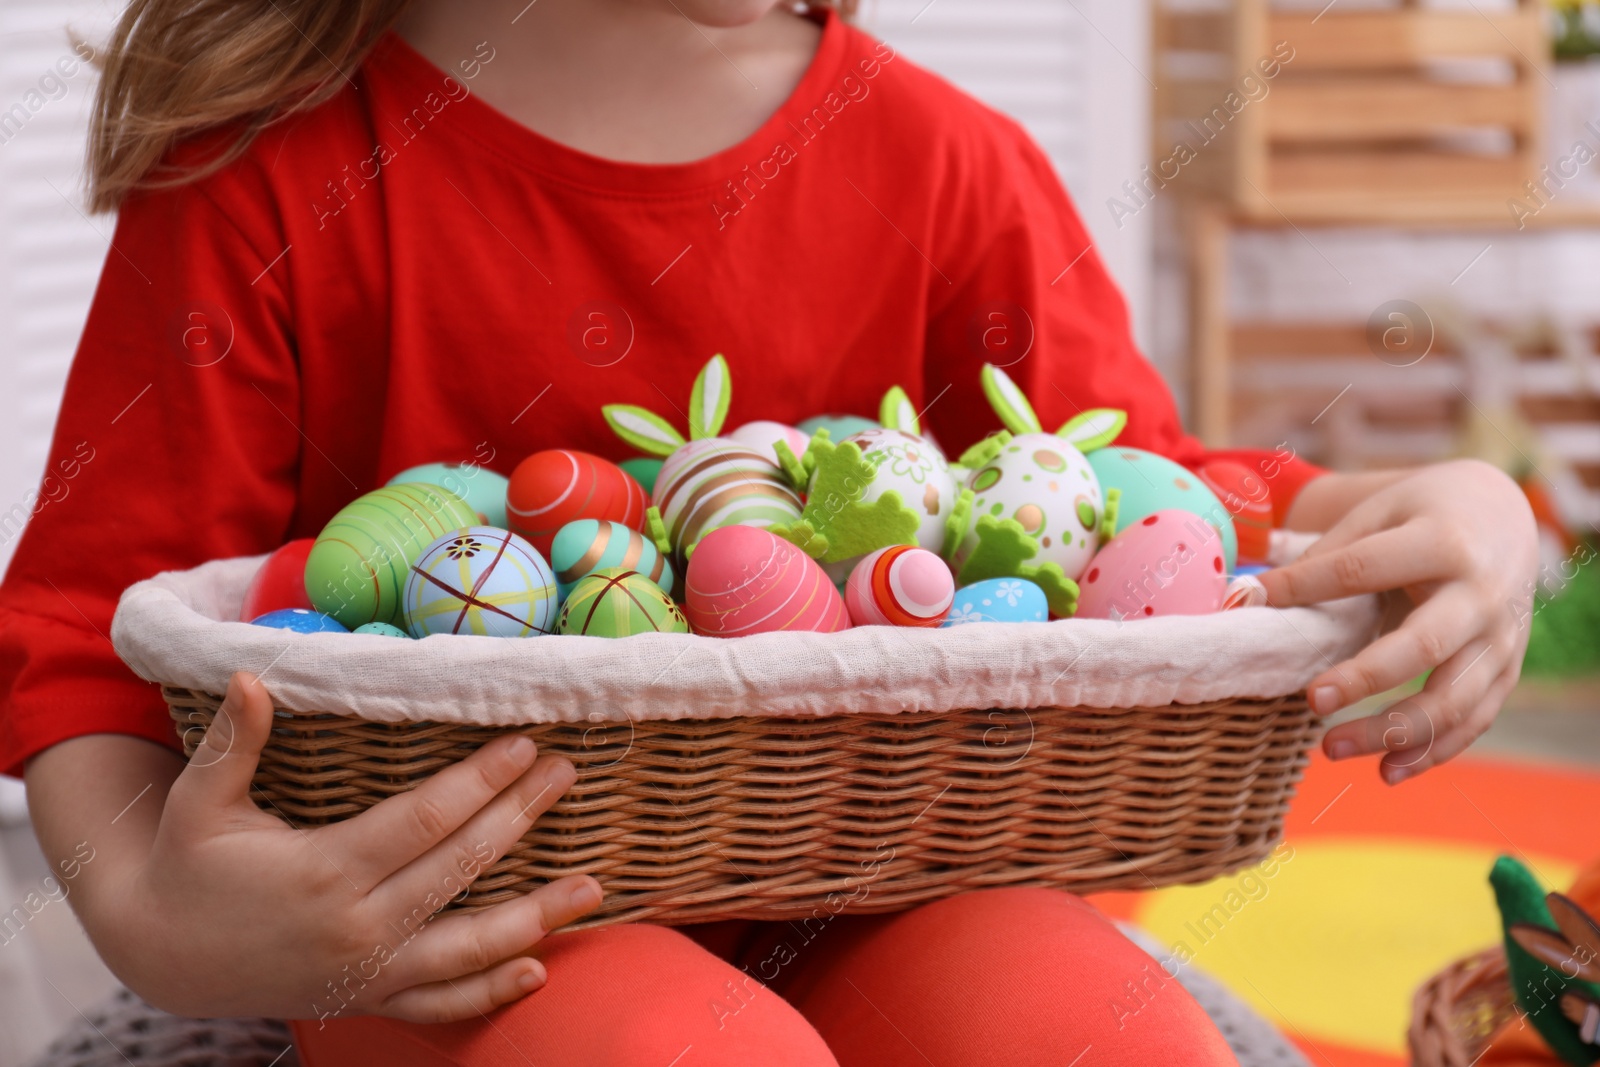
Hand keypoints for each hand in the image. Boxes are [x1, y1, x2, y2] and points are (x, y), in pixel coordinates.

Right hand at [98, 671, 600, 1021]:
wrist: (163, 956)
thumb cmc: (187, 866)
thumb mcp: (199, 802)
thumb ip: (234, 742)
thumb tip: (255, 675)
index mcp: (324, 872)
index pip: (424, 819)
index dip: (479, 780)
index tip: (523, 744)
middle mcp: (357, 928)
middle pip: (459, 867)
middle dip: (518, 816)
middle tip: (565, 773)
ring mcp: (368, 973)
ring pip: (468, 948)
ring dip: (535, 916)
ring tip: (590, 885)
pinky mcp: (369, 1000)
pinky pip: (440, 1005)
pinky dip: (489, 992)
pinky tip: (537, 971)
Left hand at [1257, 459, 1538, 783]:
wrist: (1503, 514)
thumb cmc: (1423, 514)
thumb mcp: (1380, 513)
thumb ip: (1329, 554)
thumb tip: (1252, 596)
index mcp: (1442, 542)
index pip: (1364, 568)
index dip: (1305, 584)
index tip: (1255, 599)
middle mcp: (1480, 593)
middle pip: (1424, 646)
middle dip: (1366, 678)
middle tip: (1312, 702)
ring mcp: (1501, 637)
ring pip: (1454, 699)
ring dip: (1392, 733)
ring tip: (1330, 749)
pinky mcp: (1507, 668)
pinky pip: (1474, 720)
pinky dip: (1432, 752)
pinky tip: (1386, 771)